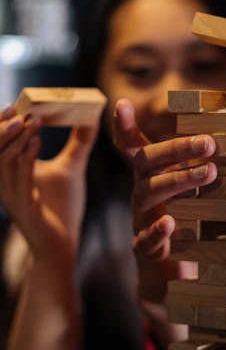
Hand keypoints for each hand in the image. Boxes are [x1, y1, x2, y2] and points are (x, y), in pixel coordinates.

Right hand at [0, 104, 97, 259]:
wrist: (62, 245)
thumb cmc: (62, 208)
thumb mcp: (72, 167)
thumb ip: (79, 142)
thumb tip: (92, 116)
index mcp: (10, 171)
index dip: (2, 124)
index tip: (16, 104)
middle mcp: (5, 182)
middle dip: (3, 127)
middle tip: (19, 109)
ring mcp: (12, 196)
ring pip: (4, 162)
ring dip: (16, 139)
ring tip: (32, 121)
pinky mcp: (25, 208)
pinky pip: (20, 180)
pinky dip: (26, 159)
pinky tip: (36, 142)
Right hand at [113, 99, 216, 304]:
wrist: (172, 282)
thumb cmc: (189, 230)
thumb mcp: (199, 199)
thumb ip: (207, 175)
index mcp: (154, 178)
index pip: (134, 148)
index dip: (125, 127)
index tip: (122, 104)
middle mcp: (143, 195)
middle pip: (146, 163)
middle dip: (176, 149)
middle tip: (209, 142)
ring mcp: (141, 221)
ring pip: (148, 194)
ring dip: (179, 181)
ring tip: (209, 173)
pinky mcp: (146, 251)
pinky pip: (146, 239)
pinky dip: (157, 230)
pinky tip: (170, 222)